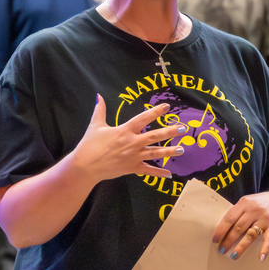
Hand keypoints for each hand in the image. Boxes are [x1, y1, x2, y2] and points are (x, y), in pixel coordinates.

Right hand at [69, 95, 185, 182]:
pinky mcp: (132, 168)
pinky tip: (169, 174)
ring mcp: (133, 156)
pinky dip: (159, 173)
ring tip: (182, 149)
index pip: (143, 118)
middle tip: (183, 128)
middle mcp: (132, 143)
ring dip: (169, 151)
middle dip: (170, 132)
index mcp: (124, 130)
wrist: (85, 167)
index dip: (155, 112)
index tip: (167, 107)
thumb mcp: (95, 125)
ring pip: (155, 153)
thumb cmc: (90, 145)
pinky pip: (148, 170)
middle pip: (154, 136)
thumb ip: (100, 110)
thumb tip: (98, 95)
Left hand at [212, 191, 268, 261]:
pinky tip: (260, 257)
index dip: (221, 230)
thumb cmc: (258, 204)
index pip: (230, 218)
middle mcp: (254, 210)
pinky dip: (265, 248)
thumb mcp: (247, 202)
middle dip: (228, 240)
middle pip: (238, 227)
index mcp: (244, 203)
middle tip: (222, 250)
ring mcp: (264, 218)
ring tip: (233, 256)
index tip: (215, 240)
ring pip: (251, 234)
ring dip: (241, 247)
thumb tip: (222, 230)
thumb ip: (237, 213)